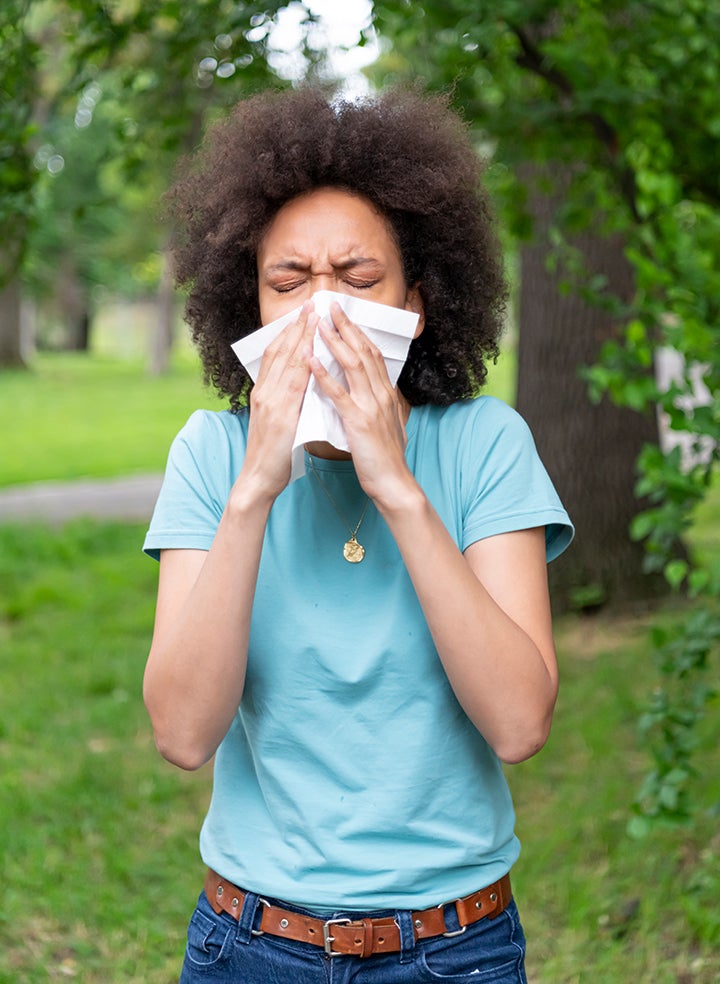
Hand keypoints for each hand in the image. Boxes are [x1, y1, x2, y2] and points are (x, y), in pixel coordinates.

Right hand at [238, 302, 317, 499]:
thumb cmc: (273, 455)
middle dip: (297, 325)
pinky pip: (291, 383)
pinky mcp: (278, 415)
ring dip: (300, 335)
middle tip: (312, 303)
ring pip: (285, 360)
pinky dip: (301, 362)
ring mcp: (269, 401)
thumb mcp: (281, 421)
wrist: (258, 480)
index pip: (277, 354)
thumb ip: (290, 401)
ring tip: (314, 315)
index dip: (290, 331)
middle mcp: (264, 391)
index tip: (305, 313)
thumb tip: (307, 385)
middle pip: (280, 350)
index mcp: (265, 392)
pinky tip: (311, 349)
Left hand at [310, 302, 415, 505]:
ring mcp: (371, 406)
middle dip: (346, 327)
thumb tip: (375, 394)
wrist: (393, 482)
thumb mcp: (386, 425)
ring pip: (352, 366)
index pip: (372, 355)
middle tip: (330, 306)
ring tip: (319, 324)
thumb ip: (378, 406)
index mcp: (385, 394)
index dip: (357, 333)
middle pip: (363, 352)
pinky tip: (311, 361)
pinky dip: (324, 375)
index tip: (344, 316)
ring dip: (335, 342)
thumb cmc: (385, 458)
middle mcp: (381, 394)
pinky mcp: (359, 421)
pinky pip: (339, 394)